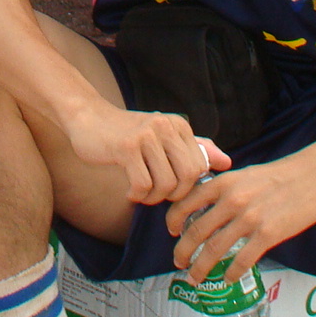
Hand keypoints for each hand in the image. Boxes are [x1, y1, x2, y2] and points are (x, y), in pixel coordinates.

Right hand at [65, 104, 222, 204]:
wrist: (88, 118)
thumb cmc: (127, 133)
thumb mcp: (163, 137)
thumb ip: (196, 149)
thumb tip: (227, 162)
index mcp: (179, 126)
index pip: (200, 167)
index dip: (187, 187)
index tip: (170, 190)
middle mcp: (166, 127)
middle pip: (188, 177)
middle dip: (174, 196)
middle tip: (157, 195)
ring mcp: (147, 136)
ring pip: (166, 184)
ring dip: (153, 198)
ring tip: (142, 194)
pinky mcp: (126, 147)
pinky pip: (143, 185)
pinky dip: (137, 196)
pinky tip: (129, 192)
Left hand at [164, 155, 315, 283]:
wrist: (314, 174)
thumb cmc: (281, 175)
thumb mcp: (245, 174)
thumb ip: (225, 189)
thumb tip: (208, 206)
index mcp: (224, 183)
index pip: (186, 203)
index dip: (173, 221)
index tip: (172, 232)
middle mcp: (232, 200)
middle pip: (196, 231)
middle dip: (182, 251)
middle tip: (178, 262)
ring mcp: (249, 218)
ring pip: (214, 249)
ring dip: (200, 267)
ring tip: (195, 277)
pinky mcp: (268, 234)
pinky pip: (242, 259)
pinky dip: (231, 272)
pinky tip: (228, 278)